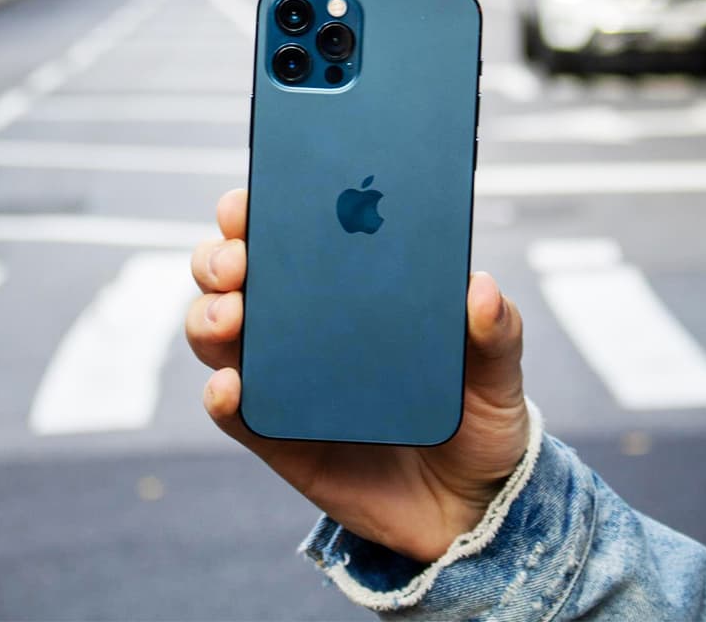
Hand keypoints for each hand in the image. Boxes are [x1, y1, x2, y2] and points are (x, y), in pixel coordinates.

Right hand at [186, 188, 528, 562]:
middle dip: (219, 255)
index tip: (253, 198)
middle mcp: (305, 326)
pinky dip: (219, 393)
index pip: (293, 236)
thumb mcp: (497, 370)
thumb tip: (481, 287)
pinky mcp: (276, 436)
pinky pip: (233, 412)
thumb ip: (496, 330)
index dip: (261, 210)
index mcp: (351, 292)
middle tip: (239, 260)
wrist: (469, 506)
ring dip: (208, 315)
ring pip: (219, 333)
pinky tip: (231, 383)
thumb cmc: (477, 420)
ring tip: (233, 315)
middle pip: (236, 276)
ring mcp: (285, 379)